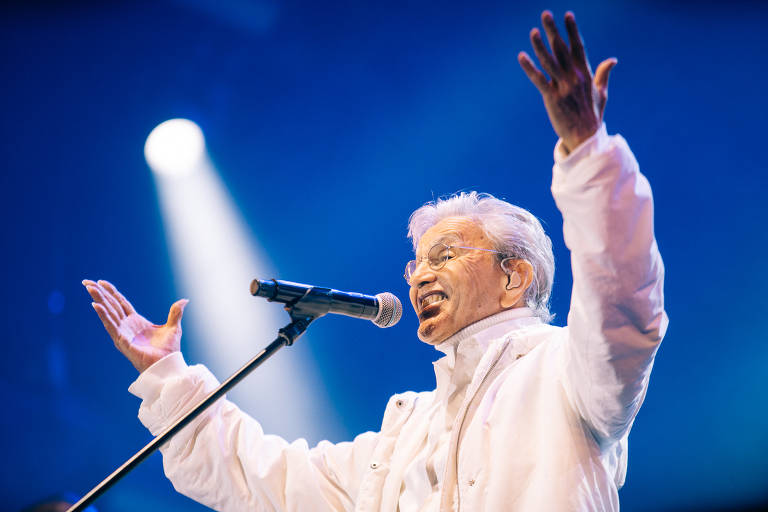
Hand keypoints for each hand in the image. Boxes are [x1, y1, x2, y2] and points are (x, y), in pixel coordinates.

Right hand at [83, 279, 187, 372]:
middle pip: (111, 305)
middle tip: (87, 282)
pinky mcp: (122, 341)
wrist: (167, 365)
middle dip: (100, 294)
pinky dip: (104, 315)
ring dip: (99, 301)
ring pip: (108, 313)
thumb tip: (184, 300)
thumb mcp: (173, 327)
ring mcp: (123, 333)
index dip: (111, 292)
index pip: (120, 303)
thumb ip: (175, 313)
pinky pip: (111, 326)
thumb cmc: (168, 350)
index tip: (101, 282)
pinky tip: (96, 306)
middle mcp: (126, 326)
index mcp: (136, 321)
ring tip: (90, 288)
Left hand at [518, 11, 616, 152]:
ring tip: (533, 31)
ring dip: (540, 46)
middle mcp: (574, 77)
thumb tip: (613, 59)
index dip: (572, 31)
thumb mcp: (601, 93)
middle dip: (553, 30)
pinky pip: (538, 80)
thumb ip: (603, 74)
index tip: (567, 15)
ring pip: (549, 62)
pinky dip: (529, 68)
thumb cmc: (593, 115)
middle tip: (545, 13)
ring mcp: (562, 87)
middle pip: (561, 49)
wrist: (585, 137)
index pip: (578, 47)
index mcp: (585, 74)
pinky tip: (522, 56)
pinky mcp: (551, 98)